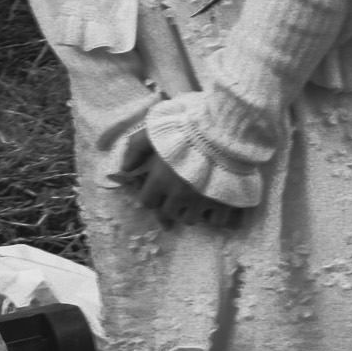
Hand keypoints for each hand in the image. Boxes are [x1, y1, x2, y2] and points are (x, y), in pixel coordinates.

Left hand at [112, 134, 245, 229]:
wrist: (223, 130)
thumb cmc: (186, 128)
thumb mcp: (154, 130)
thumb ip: (136, 148)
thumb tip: (126, 168)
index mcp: (161, 181)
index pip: (147, 202)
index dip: (150, 196)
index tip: (156, 189)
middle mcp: (180, 197)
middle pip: (169, 214)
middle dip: (169, 205)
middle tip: (175, 195)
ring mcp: (203, 203)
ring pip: (191, 219)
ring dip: (190, 211)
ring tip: (194, 200)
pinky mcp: (225, 205)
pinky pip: (216, 222)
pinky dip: (214, 216)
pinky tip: (214, 206)